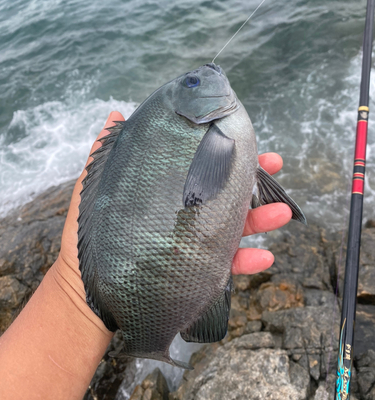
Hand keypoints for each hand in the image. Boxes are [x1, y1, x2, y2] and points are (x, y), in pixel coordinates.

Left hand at [56, 112, 290, 289]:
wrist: (86, 286)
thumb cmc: (91, 233)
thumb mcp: (98, 187)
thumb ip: (107, 151)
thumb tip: (116, 113)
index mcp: (170, 189)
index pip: (201, 165)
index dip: (223, 150)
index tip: (244, 136)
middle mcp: (186, 212)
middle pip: (226, 191)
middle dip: (254, 177)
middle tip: (275, 162)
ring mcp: (194, 242)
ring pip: (236, 226)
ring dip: (262, 219)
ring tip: (281, 213)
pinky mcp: (196, 271)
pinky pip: (228, 266)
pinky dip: (248, 262)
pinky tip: (264, 257)